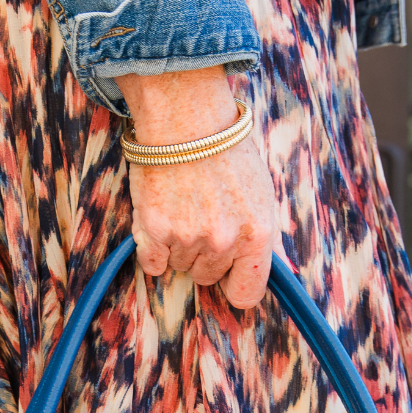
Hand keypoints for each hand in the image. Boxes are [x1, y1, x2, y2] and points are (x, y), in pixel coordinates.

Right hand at [116, 67, 275, 309]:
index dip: (235, 286)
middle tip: (200, 216)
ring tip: (181, 206)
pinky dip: (152, 248)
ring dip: (178, 245)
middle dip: (203, 255)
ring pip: (180, 266)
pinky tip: (159, 218)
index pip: (247, 294)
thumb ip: (256, 237)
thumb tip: (253, 270)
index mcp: (258, 234)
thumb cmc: (225, 152)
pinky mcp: (155, 232)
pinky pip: (151, 264)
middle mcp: (225, 241)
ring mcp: (189, 238)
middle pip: (208, 277)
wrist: (185, 118)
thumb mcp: (259, 195)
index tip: (227, 278)